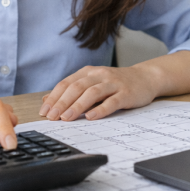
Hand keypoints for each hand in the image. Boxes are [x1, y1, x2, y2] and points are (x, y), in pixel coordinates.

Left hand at [38, 65, 160, 121]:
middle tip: (52, 117)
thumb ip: (71, 90)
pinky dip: (100, 109)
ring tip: (67, 118)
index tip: (44, 112)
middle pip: (77, 87)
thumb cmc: (116, 84)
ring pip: (92, 93)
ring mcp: (113, 83)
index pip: (67, 83)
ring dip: (78, 106)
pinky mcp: (126, 93)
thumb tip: (46, 100)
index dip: (54, 97)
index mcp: (88, 72)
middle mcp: (99, 75)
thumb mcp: (93, 83)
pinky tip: (91, 117)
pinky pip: (112, 101)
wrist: (145, 78)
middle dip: (62, 102)